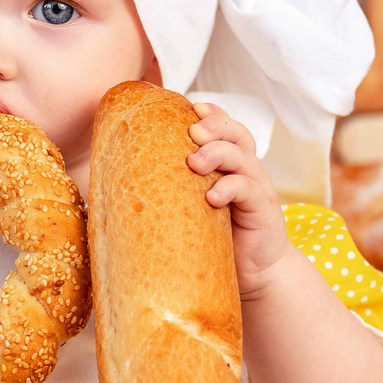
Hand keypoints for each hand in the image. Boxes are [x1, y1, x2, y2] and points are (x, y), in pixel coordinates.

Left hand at [187, 103, 296, 299]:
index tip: (190, 107)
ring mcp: (257, 188)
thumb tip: (119, 182)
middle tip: (192, 132)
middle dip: (214, 126)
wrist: (255, 275)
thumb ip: (175, 188)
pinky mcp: (263, 211)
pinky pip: (248, 191)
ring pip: (242, 157)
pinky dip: (230, 188)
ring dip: (217, 154)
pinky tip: (212, 196)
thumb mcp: (194, 208)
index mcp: (231, 164)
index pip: (226, 127)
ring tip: (194, 163)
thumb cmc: (218, 239)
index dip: (212, 114)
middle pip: (236, 134)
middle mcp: (247, 170)